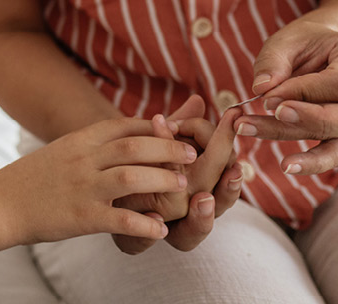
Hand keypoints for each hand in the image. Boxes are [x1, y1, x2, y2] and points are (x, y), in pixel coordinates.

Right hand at [0, 117, 196, 245]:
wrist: (0, 203)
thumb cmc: (34, 179)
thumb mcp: (63, 151)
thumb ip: (92, 144)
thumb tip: (125, 137)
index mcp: (79, 140)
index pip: (123, 125)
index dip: (154, 127)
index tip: (176, 131)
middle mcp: (82, 160)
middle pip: (134, 146)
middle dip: (168, 148)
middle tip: (192, 154)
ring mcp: (82, 188)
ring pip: (132, 177)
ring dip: (163, 180)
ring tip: (183, 186)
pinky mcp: (80, 218)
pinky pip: (120, 220)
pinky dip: (145, 224)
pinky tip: (161, 229)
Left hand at [111, 97, 242, 254]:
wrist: (99, 175)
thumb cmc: (139, 154)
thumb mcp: (160, 140)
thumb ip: (179, 125)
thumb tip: (197, 99)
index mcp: (199, 189)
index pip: (224, 187)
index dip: (233, 180)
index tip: (238, 164)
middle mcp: (185, 214)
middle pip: (216, 210)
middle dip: (227, 194)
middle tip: (231, 174)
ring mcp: (162, 227)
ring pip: (189, 234)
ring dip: (200, 218)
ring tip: (202, 198)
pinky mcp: (132, 233)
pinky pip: (144, 237)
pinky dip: (147, 230)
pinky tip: (151, 215)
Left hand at [238, 20, 337, 174]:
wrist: (333, 49)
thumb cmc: (309, 42)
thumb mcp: (289, 40)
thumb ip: (274, 61)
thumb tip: (261, 89)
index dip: (303, 92)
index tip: (267, 98)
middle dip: (314, 121)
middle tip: (275, 115)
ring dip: (310, 153)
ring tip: (279, 161)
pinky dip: (314, 162)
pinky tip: (288, 166)